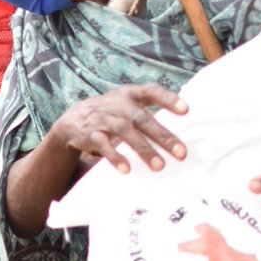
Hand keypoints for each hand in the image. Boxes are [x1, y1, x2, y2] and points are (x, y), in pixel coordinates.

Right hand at [46, 83, 188, 173]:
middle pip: (143, 118)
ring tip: (159, 166)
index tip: (186, 110)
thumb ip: (148, 111)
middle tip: (181, 154)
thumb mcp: (127, 104)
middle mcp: (118, 104)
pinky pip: (104, 145)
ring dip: (144, 149)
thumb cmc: (112, 112)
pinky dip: (115, 157)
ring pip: (126, 132)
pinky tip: (127, 168)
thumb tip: (181, 129)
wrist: (74, 118)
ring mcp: (104, 118)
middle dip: (163, 136)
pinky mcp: (91, 133)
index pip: (152, 92)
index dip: (168, 99)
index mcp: (131, 94)